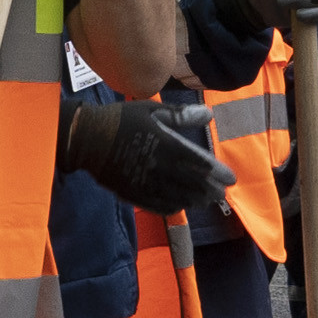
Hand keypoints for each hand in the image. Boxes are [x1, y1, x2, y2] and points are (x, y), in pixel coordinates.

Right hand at [58, 90, 229, 212]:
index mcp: (169, 146)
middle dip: (211, 191)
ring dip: (196, 201)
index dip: (218, 173)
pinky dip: (174, 207)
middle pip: (195, 186)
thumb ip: (181, 116)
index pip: (201, 164)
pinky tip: (179, 206)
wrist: (87, 139)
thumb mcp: (151, 110)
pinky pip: (160, 206)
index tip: (230, 179)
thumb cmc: (121, 120)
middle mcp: (162, 169)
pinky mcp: (135, 194)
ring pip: (180, 199)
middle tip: (222, 194)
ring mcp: (148, 184)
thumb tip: (209, 115)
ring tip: (205, 201)